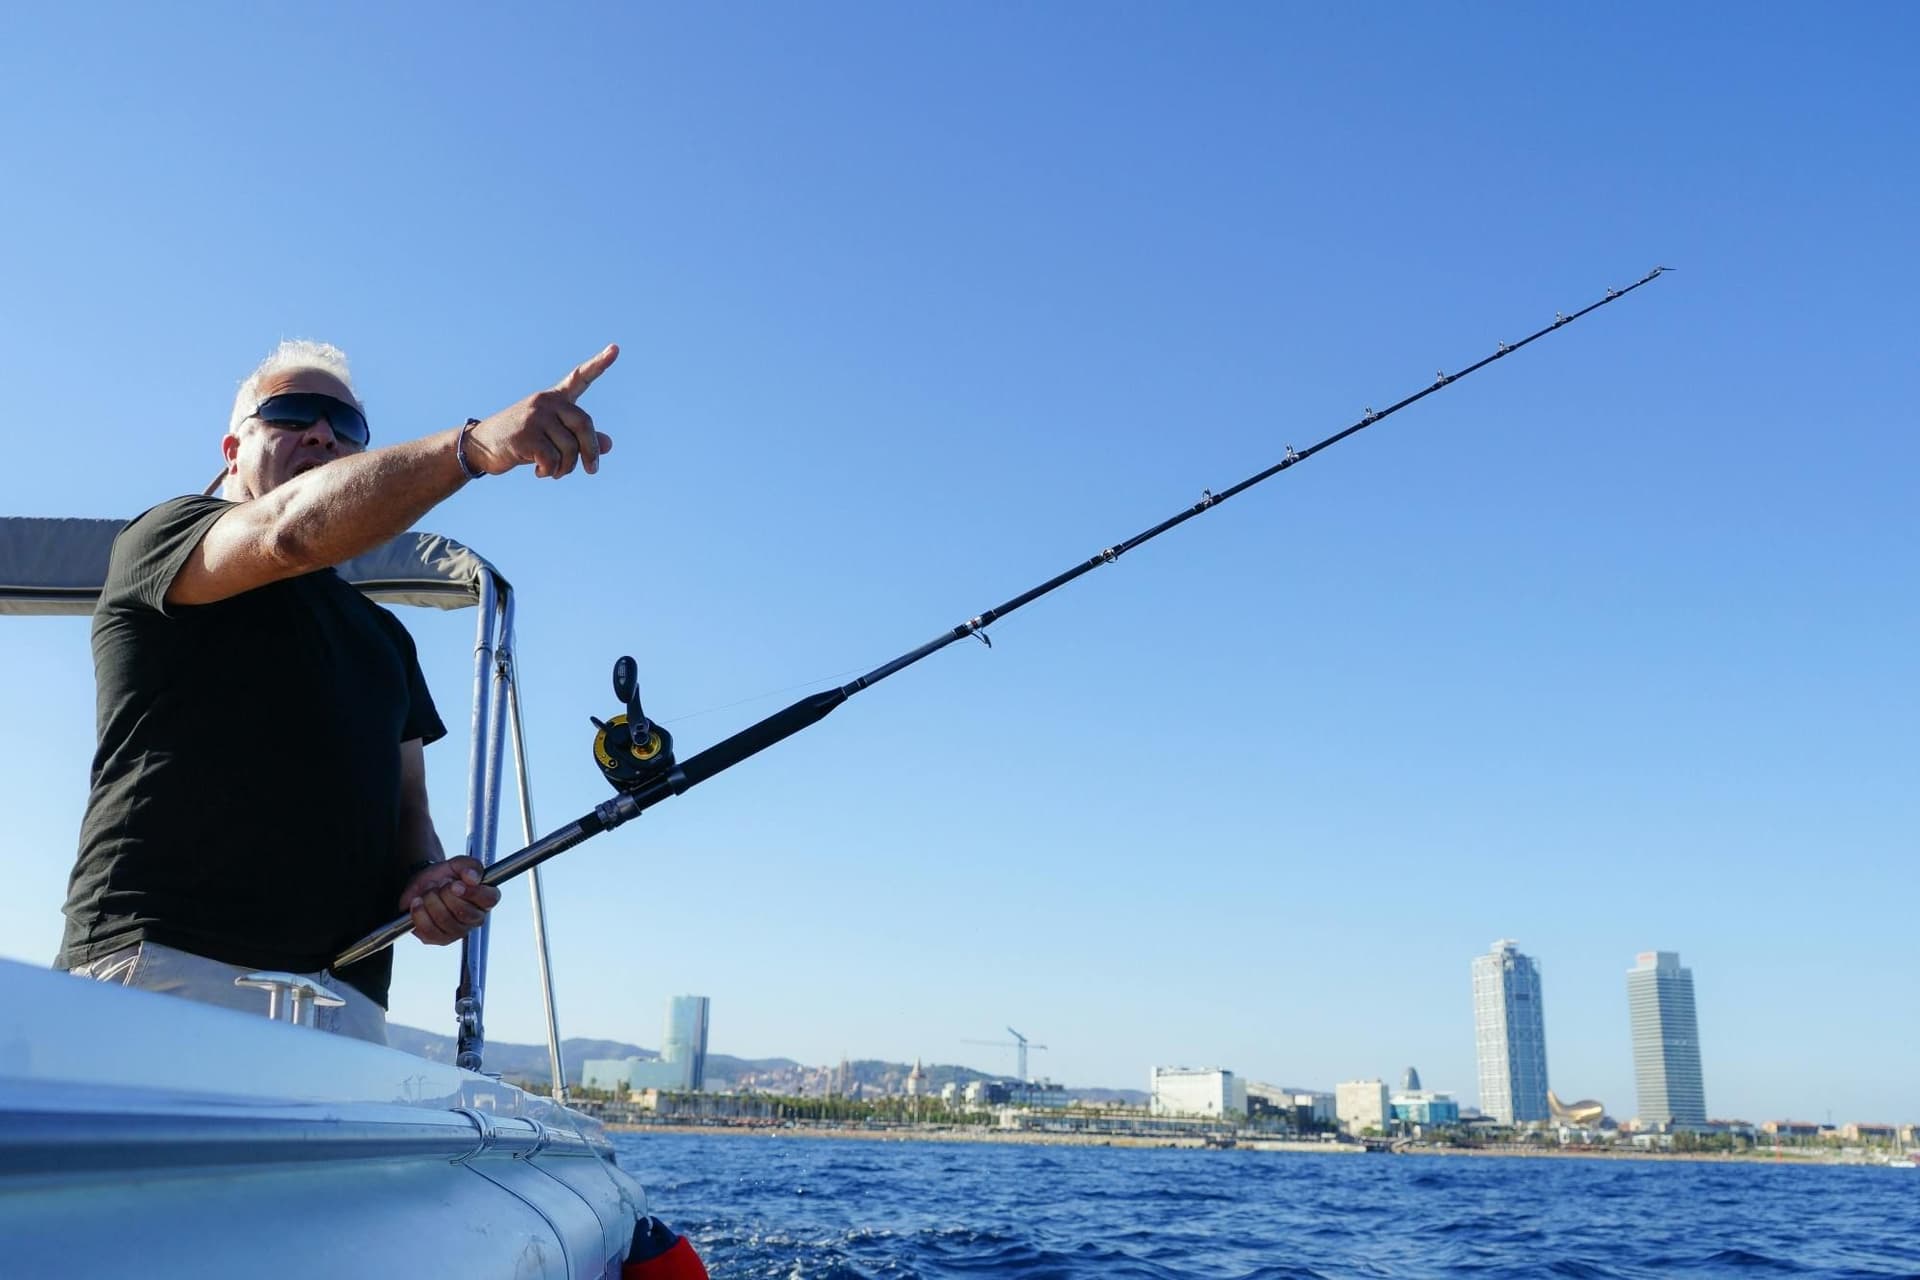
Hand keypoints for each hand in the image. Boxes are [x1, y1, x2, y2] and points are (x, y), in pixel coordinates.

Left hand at [397, 855, 502, 945]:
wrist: (423, 885)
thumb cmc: (444, 875)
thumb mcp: (458, 864)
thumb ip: (469, 866)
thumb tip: (472, 878)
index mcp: (485, 899)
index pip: (489, 900)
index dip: (473, 893)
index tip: (456, 884)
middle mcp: (475, 918)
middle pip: (464, 911)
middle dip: (445, 894)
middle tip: (440, 884)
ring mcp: (458, 931)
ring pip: (444, 920)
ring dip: (431, 901)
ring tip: (429, 892)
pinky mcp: (439, 939)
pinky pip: (428, 930)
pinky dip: (419, 914)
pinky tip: (418, 903)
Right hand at [464, 345, 619, 478]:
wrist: (481, 446)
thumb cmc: (522, 441)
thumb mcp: (552, 438)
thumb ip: (579, 439)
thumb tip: (609, 445)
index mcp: (555, 398)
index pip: (580, 377)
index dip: (599, 364)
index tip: (616, 349)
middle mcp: (546, 402)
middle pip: (584, 424)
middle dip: (590, 451)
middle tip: (592, 470)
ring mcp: (534, 416)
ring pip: (569, 448)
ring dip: (566, 468)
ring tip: (554, 472)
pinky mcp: (525, 434)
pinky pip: (552, 458)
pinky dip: (550, 471)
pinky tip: (540, 472)